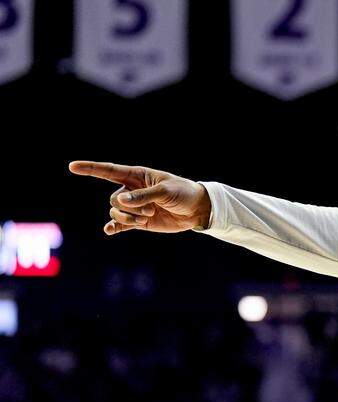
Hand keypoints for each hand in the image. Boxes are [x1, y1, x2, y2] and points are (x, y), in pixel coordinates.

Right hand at [68, 161, 211, 235]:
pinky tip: (109, 231)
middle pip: (114, 199)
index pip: (109, 171)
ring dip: (128, 218)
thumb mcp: (165, 191)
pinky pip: (120, 225)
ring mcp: (134, 206)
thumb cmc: (183, 193)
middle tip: (150, 210)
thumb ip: (143, 195)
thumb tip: (120, 201)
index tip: (72, 167)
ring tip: (147, 218)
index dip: (90, 169)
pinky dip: (114, 228)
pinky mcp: (139, 221)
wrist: (197, 210)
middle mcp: (132, 190)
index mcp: (137, 176)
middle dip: (128, 207)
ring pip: (116, 212)